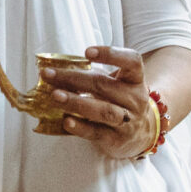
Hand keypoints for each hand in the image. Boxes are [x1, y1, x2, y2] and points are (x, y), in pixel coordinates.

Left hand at [42, 45, 156, 159]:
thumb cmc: (119, 101)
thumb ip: (93, 76)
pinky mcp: (116, 139)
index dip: (111, 54)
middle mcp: (135, 99)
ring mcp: (127, 121)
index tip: (87, 52)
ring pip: (104, 110)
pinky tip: (66, 121)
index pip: (132, 62)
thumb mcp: (114, 84)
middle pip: (104, 85)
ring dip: (77, 102)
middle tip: (49, 74)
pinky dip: (80, 127)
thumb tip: (55, 71)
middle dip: (73, 78)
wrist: (141, 133)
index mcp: (134, 79)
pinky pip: (96, 132)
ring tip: (55, 96)